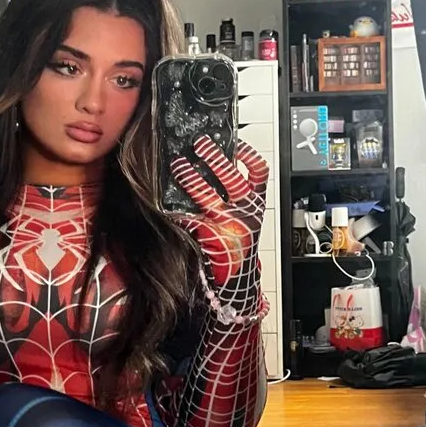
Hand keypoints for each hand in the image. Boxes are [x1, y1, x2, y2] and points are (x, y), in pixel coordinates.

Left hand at [169, 135, 270, 321]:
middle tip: (201, 144)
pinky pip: (189, 219)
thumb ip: (235, 197)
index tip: (236, 143)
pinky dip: (177, 209)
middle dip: (216, 159)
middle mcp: (243, 214)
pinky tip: (167, 201)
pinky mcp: (206, 238)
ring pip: (208, 196)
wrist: (237, 283)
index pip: (258, 174)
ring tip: (180, 165)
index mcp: (256, 207)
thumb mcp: (247, 218)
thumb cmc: (239, 247)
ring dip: (192, 179)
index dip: (248, 156)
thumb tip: (213, 166)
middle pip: (231, 180)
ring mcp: (224, 226)